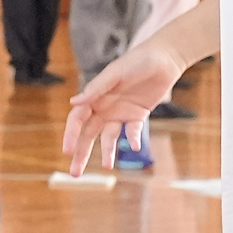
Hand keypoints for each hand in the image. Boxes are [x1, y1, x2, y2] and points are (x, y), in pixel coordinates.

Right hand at [63, 40, 185, 173]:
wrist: (165, 58)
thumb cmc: (137, 61)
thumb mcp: (115, 73)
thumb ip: (96, 88)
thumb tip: (74, 103)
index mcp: (95, 97)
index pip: (77, 120)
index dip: (70, 135)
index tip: (67, 151)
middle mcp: (104, 107)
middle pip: (88, 134)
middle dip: (81, 153)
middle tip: (75, 173)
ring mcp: (120, 113)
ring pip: (108, 137)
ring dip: (106, 152)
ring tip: (106, 167)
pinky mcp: (137, 116)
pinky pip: (132, 132)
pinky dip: (132, 139)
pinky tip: (133, 146)